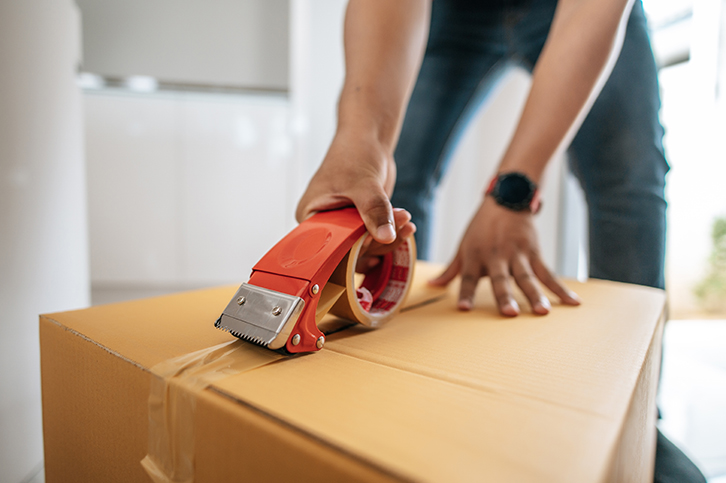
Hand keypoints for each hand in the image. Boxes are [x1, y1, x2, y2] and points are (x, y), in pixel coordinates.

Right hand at [296, 129, 415, 247]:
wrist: (367, 140)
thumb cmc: (353, 155)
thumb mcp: (363, 184)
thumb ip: (374, 210)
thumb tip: (386, 236)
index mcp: (311, 217)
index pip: (328, 248)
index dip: (351, 252)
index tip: (374, 244)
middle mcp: (325, 225)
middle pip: (350, 250)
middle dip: (377, 241)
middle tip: (399, 224)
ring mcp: (345, 225)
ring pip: (367, 246)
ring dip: (389, 237)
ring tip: (405, 220)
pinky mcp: (361, 224)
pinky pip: (376, 237)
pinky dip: (393, 232)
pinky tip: (406, 225)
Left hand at [430, 197, 579, 315]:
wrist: (506, 200)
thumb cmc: (481, 229)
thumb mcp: (463, 247)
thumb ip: (451, 270)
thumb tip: (432, 286)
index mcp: (474, 257)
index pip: (468, 278)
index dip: (465, 293)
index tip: (463, 309)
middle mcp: (495, 257)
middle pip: (500, 279)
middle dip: (504, 296)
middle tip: (509, 313)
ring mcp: (517, 255)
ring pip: (527, 278)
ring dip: (535, 295)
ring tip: (542, 313)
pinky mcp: (534, 253)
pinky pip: (548, 273)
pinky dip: (561, 289)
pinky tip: (573, 303)